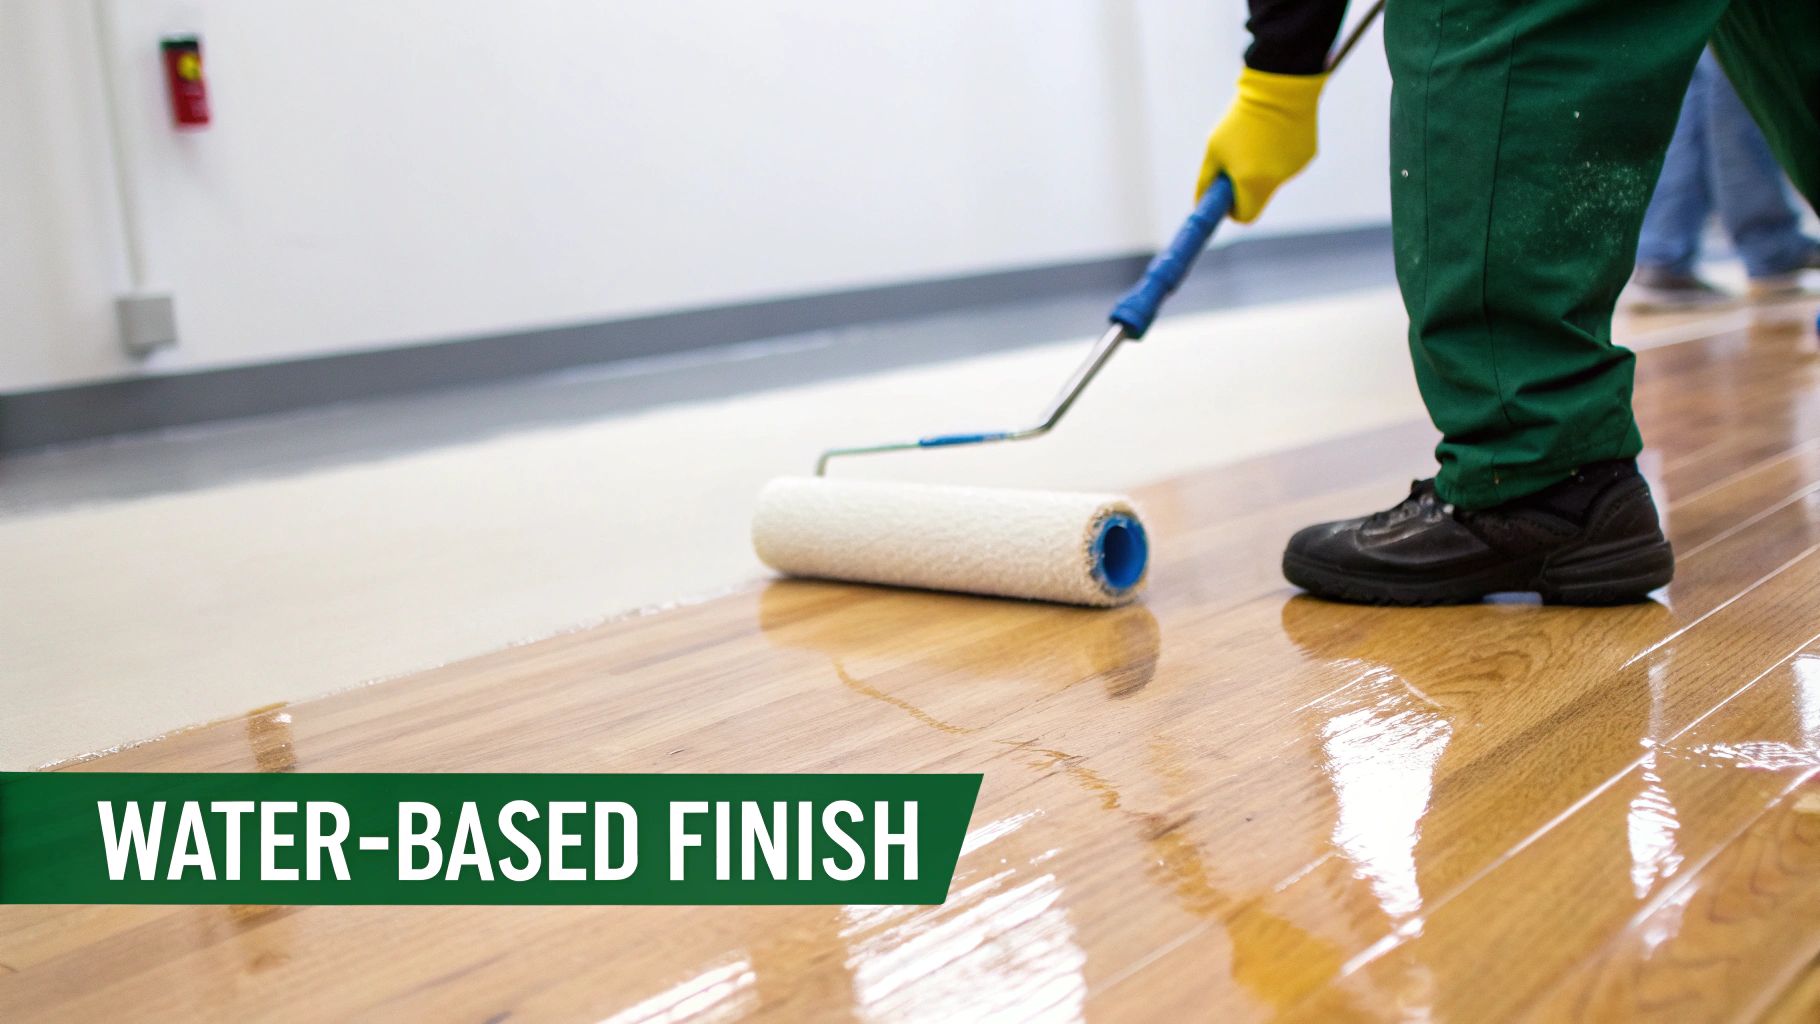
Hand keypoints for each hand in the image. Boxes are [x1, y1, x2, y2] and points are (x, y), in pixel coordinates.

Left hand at [1196, 67, 1326, 222]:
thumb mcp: (1214, 148)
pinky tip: (1276, 130)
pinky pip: (1288, 162)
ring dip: (1263, 166)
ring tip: (1258, 135)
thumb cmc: (1240, 118)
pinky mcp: (1307, 155)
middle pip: (1259, 197)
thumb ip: (1206, 180)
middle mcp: (1276, 181)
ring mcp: (1295, 168)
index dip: (1233, 209)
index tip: (1227, 196)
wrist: (1279, 87)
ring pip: (1273, 178)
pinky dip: (1279, 153)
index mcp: (1252, 184)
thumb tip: (1200, 202)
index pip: (1244, 216)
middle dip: (1246, 186)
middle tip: (1238, 161)